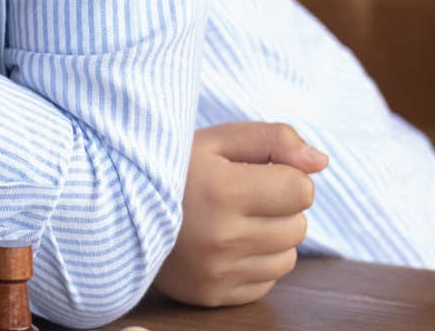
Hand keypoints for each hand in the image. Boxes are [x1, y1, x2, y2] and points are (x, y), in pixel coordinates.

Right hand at [155, 122, 328, 306]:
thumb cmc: (171, 170)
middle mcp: (221, 237)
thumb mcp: (214, 139)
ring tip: (232, 221)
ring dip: (270, 238)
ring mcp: (216, 271)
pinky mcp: (211, 294)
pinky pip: (266, 282)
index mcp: (222, 190)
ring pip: (288, 258)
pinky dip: (253, 264)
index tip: (257, 173)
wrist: (113, 209)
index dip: (285, 177)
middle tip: (240, 197)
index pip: (301, 190)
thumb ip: (273, 140)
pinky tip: (224, 246)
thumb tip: (321, 162)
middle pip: (299, 226)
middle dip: (278, 208)